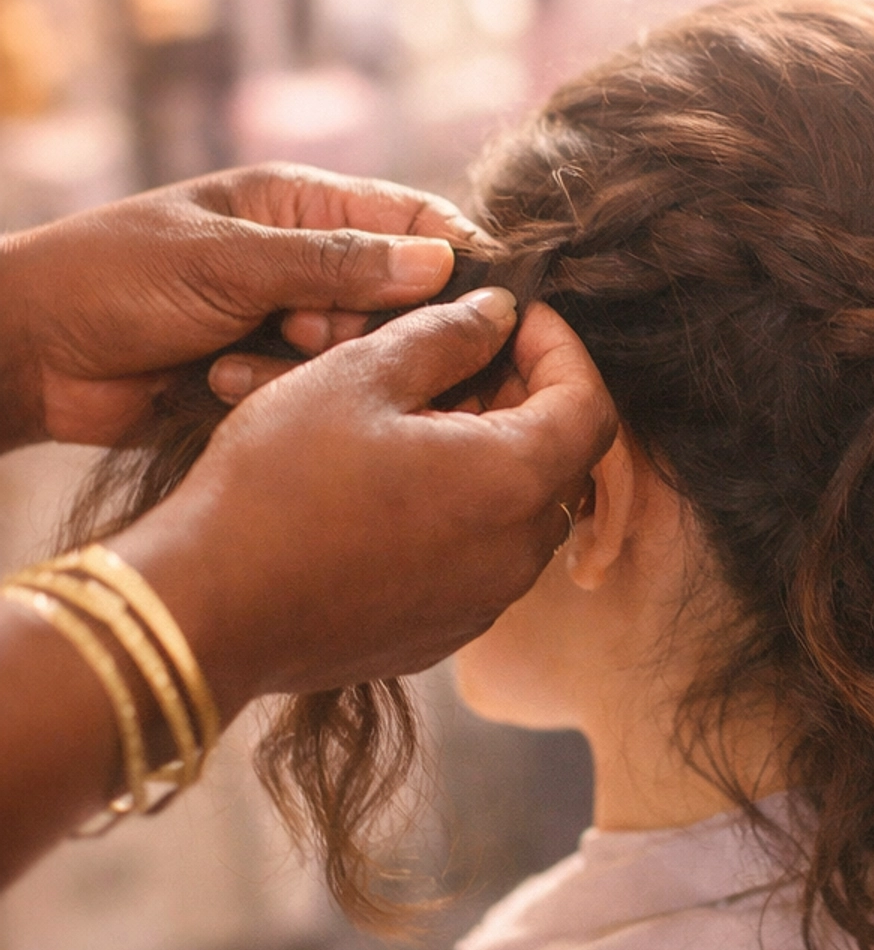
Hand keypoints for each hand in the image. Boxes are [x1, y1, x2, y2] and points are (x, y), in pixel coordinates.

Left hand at [0, 166, 492, 450]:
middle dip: (370, 325)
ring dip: (312, 363)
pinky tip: (219, 383)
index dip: (455, 254)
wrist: (28, 354)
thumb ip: (334, 264)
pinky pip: (312, 391)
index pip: (410, 216)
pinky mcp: (264, 378)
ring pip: (356, 352)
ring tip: (248, 357)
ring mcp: (284, 320)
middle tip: (322, 336)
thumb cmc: (112, 280)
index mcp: (298, 204)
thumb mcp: (226, 261)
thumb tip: (440, 262)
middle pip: (397, 296)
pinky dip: (275, 392)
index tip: (487, 301)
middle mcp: (303, 260)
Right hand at [113, 290, 616, 710]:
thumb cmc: (278, 483)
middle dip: (526, 398)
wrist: (208, 608)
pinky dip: (460, 512)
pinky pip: (478, 559)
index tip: (516, 318)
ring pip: (520, 511)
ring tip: (419, 416)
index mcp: (514, 481)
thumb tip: (497, 315)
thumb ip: (447, 335)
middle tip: (464, 357)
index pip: (590, 404)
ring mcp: (481, 603)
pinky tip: (392, 484)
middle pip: (561, 460)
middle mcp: (516, 554)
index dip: (562, 349)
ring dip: (492, 456)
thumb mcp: (361, 376)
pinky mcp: (440, 633)